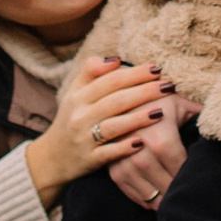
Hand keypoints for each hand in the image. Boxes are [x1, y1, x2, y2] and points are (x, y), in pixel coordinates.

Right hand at [27, 54, 164, 204]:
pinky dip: (125, 147)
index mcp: (78, 97)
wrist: (51, 158)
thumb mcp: (74, 93)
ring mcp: (84, 139)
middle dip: (144, 92)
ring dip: (139, 118)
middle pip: (116, 100)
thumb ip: (90, 72)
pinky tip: (142, 142)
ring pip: (114, 126)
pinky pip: (109, 153)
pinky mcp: (89, 160)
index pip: (110, 80)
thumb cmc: (71, 120)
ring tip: (161, 112)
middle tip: (168, 86)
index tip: (156, 68)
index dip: (134, 74)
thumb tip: (115, 59)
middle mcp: (80, 116)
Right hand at [108, 95, 193, 210]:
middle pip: (163, 181)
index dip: (189, 177)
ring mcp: (121, 156)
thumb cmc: (157, 95)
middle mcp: (138, 146)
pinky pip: (127, 188)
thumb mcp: (182, 101)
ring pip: (145, 190)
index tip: (201, 185)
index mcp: (159, 132)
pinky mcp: (110, 162)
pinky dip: (140, 198)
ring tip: (173, 207)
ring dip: (160, 201)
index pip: (179, 167)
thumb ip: (205, 114)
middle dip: (176, 193)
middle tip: (191, 203)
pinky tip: (153, 201)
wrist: (121, 88)